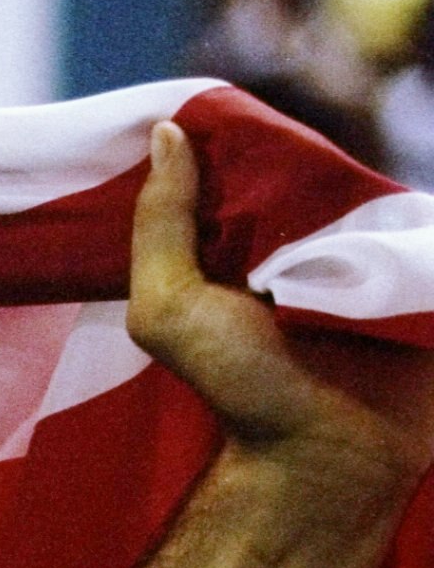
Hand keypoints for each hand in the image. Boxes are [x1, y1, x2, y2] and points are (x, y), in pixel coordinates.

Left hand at [130, 121, 433, 491]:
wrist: (323, 457)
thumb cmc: (240, 385)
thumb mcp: (171, 307)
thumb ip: (161, 227)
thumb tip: (167, 134)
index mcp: (252, 247)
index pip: (262, 168)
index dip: (257, 140)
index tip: (251, 110)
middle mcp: (314, 248)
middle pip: (331, 175)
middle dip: (327, 163)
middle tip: (330, 140)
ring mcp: (378, 265)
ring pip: (389, 200)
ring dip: (386, 195)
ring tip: (355, 218)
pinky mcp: (429, 283)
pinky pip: (432, 238)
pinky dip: (427, 232)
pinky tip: (415, 228)